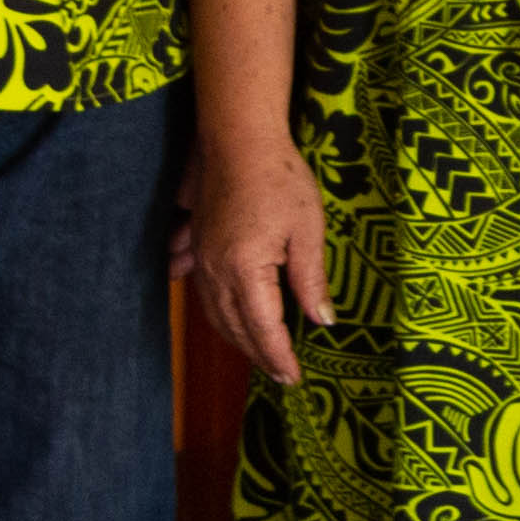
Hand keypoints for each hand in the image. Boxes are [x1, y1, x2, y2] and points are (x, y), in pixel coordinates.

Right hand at [181, 117, 334, 386]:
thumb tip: (322, 322)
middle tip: (282, 374)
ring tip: (261, 352)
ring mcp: (201, 260)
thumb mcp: (308, 231)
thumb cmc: (281, 180)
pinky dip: (216, 313)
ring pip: (216, 314)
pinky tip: (225, 318)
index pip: (263, 329)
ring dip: (238, 338)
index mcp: (246, 271)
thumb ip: (310, 281)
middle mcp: (216, 273)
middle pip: (236, 328)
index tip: (293, 379)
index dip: (278, 358)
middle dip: (259, 355)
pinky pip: (201, 292)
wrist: (239, 141)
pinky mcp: (197, 247)